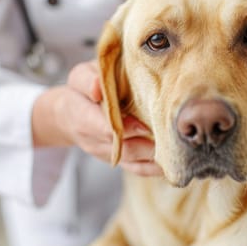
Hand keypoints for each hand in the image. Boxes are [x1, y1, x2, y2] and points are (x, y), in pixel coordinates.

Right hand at [32, 61, 162, 176]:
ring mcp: (109, 153)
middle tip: (170, 137)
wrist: (69, 113)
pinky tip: (173, 163)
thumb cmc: (81, 90)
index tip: (144, 125)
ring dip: (155, 158)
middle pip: (124, 149)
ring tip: (176, 150)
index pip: (104, 128)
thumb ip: (87, 80)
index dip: (126, 128)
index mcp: (83, 117)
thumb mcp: (79, 77)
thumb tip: (97, 86)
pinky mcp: (120, 159)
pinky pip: (137, 168)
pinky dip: (155, 168)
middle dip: (147, 145)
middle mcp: (95, 140)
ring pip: (133, 162)